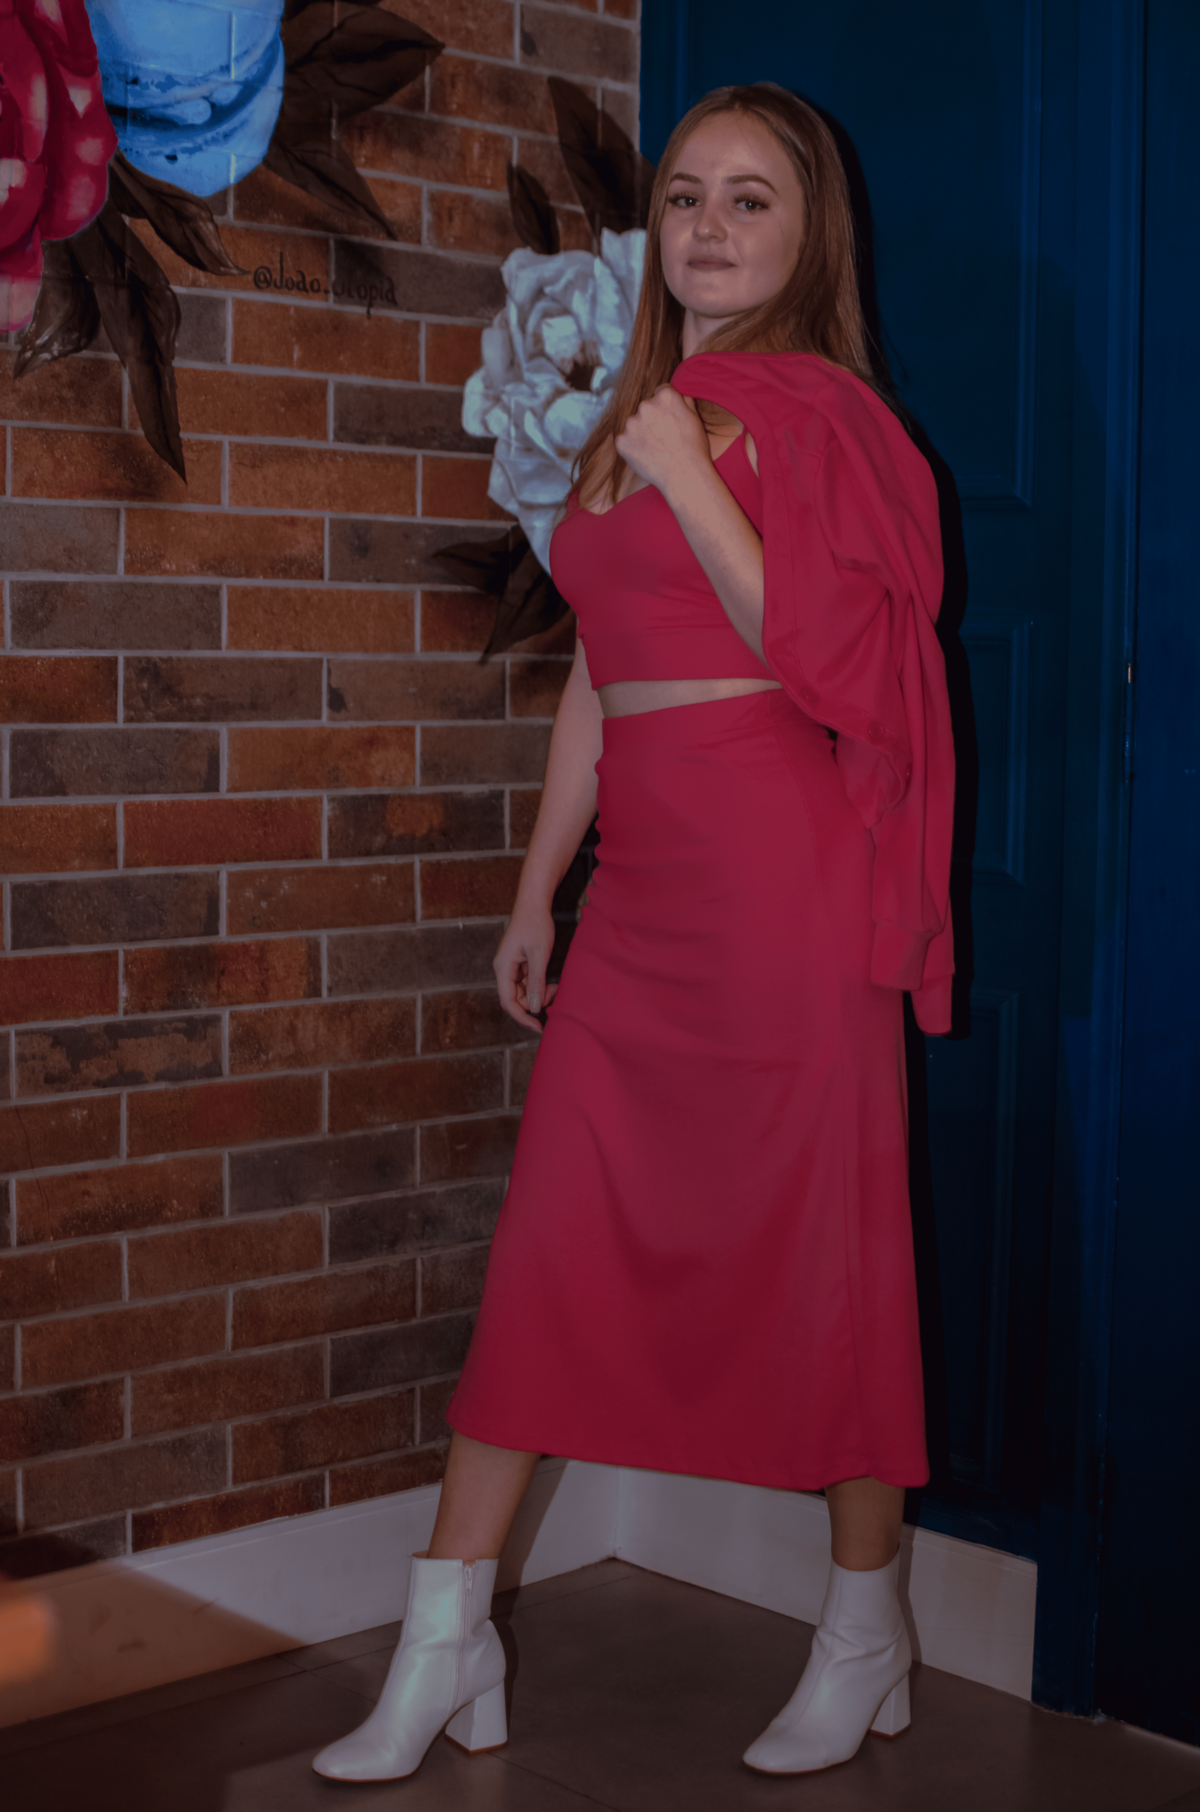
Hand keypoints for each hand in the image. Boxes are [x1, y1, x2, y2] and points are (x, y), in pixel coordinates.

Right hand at [494, 901, 558, 1032]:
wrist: (534, 904)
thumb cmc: (535, 924)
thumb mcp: (539, 954)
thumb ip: (536, 981)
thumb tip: (535, 1007)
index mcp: (503, 967)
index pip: (508, 1002)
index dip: (522, 1017)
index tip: (538, 1027)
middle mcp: (504, 969)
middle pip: (516, 999)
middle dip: (535, 1002)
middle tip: (554, 995)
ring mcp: (512, 966)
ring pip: (524, 992)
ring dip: (540, 994)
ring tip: (555, 986)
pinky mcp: (520, 963)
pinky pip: (528, 982)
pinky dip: (540, 985)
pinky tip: (551, 980)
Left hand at [614, 387, 711, 497]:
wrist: (683, 475)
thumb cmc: (694, 448)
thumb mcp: (695, 418)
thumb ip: (684, 401)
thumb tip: (678, 395)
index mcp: (665, 396)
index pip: (661, 393)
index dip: (666, 407)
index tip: (669, 420)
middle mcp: (645, 405)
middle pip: (646, 407)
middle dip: (653, 419)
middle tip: (664, 438)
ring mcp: (631, 423)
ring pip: (634, 424)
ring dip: (641, 433)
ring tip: (656, 449)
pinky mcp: (621, 441)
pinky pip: (625, 441)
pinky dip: (632, 447)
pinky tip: (646, 456)